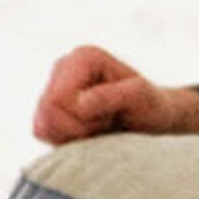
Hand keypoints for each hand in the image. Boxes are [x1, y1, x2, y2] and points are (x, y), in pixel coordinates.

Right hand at [33, 45, 198, 143]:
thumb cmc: (153, 107)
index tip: (111, 115)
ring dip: (76, 135)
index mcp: (83, 58)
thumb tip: (80, 103)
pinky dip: (70, 140)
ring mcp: (53, 87)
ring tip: (101, 126)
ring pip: (44, 127)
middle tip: (107, 123)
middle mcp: (63, 67)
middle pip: (48, 114)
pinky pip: (45, 133)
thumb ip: (113, 96)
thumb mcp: (143, 99)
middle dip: (79, 128)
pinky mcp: (49, 107)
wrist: (154, 119)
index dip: (83, 118)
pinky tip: (91, 132)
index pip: (57, 100)